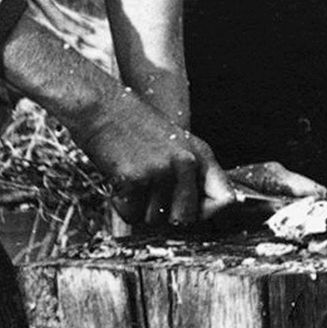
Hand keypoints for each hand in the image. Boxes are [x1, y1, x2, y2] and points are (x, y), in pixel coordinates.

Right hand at [0, 11, 226, 229]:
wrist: (102, 107)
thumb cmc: (134, 125)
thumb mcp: (175, 143)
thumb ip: (189, 173)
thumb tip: (194, 214)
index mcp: (200, 154)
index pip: (224, 198)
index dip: (209, 213)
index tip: (192, 214)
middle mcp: (185, 164)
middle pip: (185, 218)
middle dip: (166, 217)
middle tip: (150, 198)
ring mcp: (161, 171)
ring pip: (154, 220)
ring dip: (140, 209)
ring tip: (133, 182)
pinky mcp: (135, 179)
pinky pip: (131, 214)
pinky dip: (122, 205)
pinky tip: (120, 182)